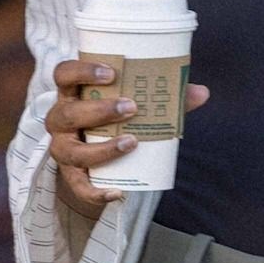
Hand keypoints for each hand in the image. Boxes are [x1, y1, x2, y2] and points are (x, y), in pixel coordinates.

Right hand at [46, 59, 209, 217]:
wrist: (95, 154)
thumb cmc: (115, 116)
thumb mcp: (134, 101)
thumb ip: (166, 96)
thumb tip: (202, 93)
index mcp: (72, 92)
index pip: (63, 73)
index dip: (82, 70)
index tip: (111, 72)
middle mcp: (61, 118)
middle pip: (67, 113)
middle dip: (98, 110)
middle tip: (131, 107)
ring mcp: (62, 147)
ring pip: (69, 150)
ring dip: (100, 148)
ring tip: (131, 142)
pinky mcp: (69, 174)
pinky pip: (77, 186)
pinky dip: (95, 191)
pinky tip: (116, 192)